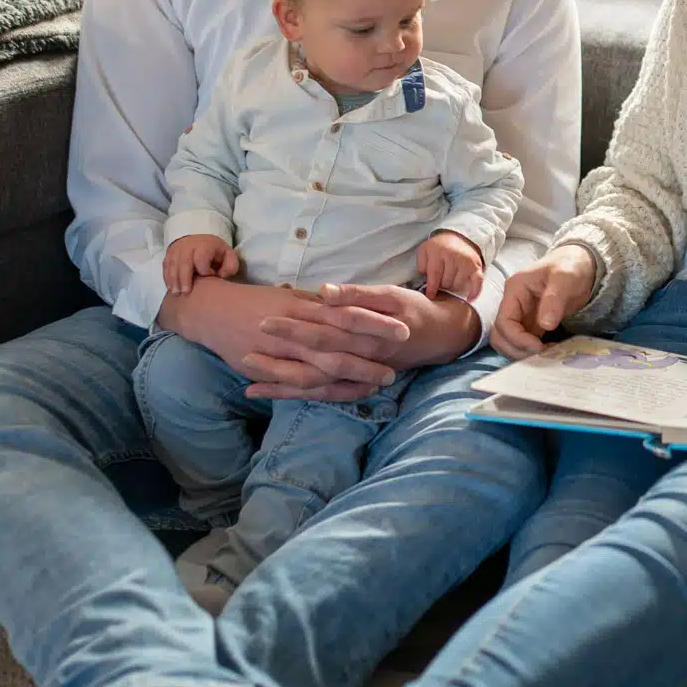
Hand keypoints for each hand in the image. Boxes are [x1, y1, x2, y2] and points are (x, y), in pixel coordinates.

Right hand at [157, 278, 410, 401]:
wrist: (213, 311)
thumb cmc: (257, 301)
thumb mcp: (290, 296)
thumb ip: (318, 305)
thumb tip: (347, 304)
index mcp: (303, 305)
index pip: (346, 314)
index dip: (374, 324)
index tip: (402, 330)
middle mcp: (294, 328)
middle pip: (337, 345)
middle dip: (367, 359)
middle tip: (395, 370)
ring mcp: (279, 350)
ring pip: (319, 370)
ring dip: (349, 380)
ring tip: (376, 386)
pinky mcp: (266, 367)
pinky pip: (296, 384)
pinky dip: (319, 392)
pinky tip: (343, 396)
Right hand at [163, 234, 238, 295]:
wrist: (199, 240)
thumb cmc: (215, 252)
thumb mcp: (228, 255)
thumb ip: (230, 266)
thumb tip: (221, 276)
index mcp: (205, 245)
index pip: (201, 258)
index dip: (205, 270)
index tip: (212, 276)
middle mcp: (189, 245)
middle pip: (184, 262)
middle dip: (184, 278)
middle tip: (185, 292)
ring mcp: (177, 249)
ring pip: (172, 264)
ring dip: (174, 280)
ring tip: (176, 293)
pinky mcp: (169, 254)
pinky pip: (166, 266)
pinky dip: (167, 277)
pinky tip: (170, 288)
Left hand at [244, 282, 484, 398]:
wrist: (440, 337)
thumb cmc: (413, 310)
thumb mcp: (392, 295)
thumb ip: (357, 295)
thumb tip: (325, 292)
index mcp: (368, 333)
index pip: (326, 328)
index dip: (296, 324)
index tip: (266, 317)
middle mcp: (360, 358)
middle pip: (313, 357)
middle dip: (279, 354)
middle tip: (246, 347)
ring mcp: (357, 375)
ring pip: (314, 382)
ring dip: (279, 381)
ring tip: (246, 374)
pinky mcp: (354, 384)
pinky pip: (320, 394)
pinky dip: (292, 393)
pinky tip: (264, 393)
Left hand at [417, 230, 483, 300]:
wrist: (459, 238)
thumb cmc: (440, 247)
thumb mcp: (425, 250)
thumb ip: (421, 263)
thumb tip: (425, 277)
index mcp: (438, 251)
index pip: (434, 274)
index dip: (432, 288)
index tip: (430, 296)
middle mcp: (453, 255)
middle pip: (446, 282)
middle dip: (442, 285)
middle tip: (441, 281)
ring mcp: (466, 261)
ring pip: (458, 285)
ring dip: (453, 287)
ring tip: (450, 280)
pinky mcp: (476, 266)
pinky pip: (477, 282)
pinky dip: (474, 292)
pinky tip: (469, 299)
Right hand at [491, 245, 595, 358]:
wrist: (583, 265)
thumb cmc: (571, 266)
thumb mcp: (565, 278)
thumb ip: (554, 300)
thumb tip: (546, 325)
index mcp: (515, 289)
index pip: (504, 321)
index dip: (517, 338)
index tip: (538, 347)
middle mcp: (514, 303)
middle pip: (500, 335)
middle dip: (516, 349)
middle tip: (540, 356)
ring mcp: (522, 314)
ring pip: (509, 341)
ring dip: (522, 352)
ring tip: (546, 355)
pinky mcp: (532, 323)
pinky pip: (525, 342)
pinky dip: (533, 351)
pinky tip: (551, 351)